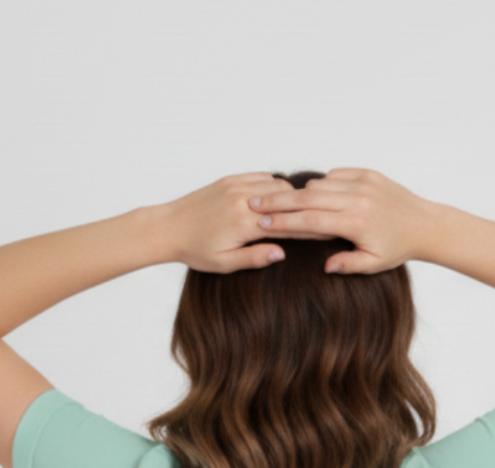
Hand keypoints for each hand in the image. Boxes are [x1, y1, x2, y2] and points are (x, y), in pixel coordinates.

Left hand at [160, 172, 338, 273]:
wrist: (168, 227)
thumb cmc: (195, 250)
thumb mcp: (225, 263)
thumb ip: (254, 258)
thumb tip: (282, 254)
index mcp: (243, 223)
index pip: (286, 222)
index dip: (308, 226)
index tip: (326, 230)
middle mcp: (242, 200)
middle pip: (286, 198)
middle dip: (303, 208)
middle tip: (319, 216)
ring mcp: (235, 186)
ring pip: (275, 184)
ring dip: (289, 196)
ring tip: (301, 209)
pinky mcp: (229, 179)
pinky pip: (261, 176)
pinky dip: (273, 185)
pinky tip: (279, 198)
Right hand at [248, 168, 439, 273]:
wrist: (424, 224)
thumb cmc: (397, 249)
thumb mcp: (373, 264)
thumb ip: (348, 265)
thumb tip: (325, 267)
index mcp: (356, 223)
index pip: (310, 220)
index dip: (283, 222)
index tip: (261, 223)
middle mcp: (358, 199)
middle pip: (308, 197)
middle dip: (278, 201)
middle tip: (255, 203)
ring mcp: (363, 182)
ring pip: (319, 183)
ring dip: (300, 193)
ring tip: (279, 201)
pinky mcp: (368, 173)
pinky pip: (335, 174)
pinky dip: (322, 184)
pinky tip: (314, 195)